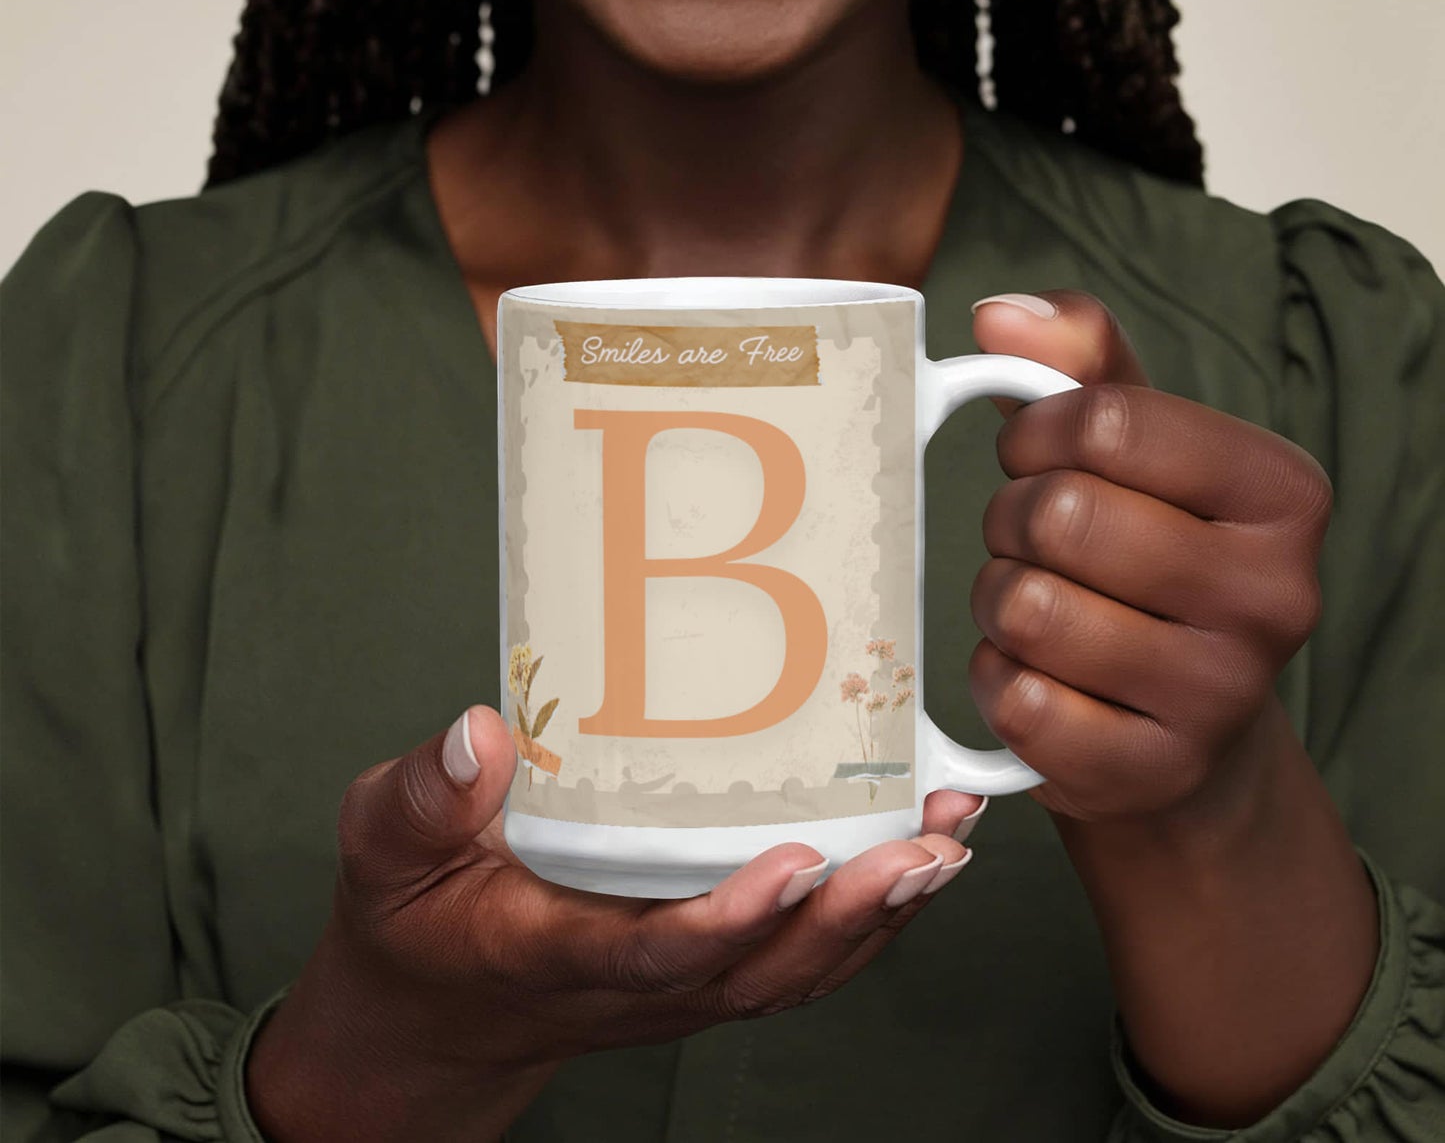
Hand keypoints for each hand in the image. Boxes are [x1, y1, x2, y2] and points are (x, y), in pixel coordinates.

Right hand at [247, 706, 979, 1142]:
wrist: (431, 1012)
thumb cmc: (412, 918)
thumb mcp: (384, 849)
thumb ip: (422, 798)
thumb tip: (480, 734)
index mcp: (555, 954)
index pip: (656, 953)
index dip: (732, 919)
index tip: (796, 860)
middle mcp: (635, 984)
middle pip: (763, 972)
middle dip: (852, 915)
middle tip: (926, 845)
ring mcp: (677, 986)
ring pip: (795, 972)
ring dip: (881, 915)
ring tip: (950, 839)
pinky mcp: (700, 972)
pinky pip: (795, 962)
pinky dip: (866, 920)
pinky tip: (917, 860)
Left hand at [967, 290, 1332, 824]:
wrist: (1182, 726)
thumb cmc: (1146, 556)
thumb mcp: (1134, 447)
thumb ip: (1077, 360)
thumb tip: (999, 315)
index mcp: (1281, 490)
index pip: (1104, 421)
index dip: (1035, 434)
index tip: (1035, 456)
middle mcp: (1277, 595)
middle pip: (1059, 515)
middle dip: (1010, 520)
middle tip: (1032, 541)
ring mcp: (1221, 696)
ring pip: (1027, 608)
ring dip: (998, 600)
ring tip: (1034, 606)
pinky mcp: (1153, 772)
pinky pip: (1016, 701)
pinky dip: (999, 680)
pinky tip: (1039, 678)